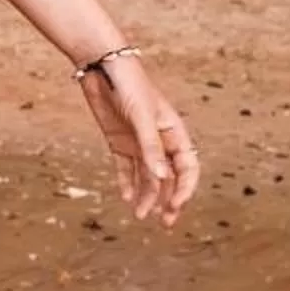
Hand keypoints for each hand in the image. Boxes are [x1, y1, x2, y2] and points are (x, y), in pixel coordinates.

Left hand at [77, 53, 197, 225]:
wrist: (101, 67)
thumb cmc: (128, 86)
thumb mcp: (140, 117)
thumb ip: (150, 147)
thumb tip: (161, 177)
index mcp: (174, 132)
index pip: (188, 167)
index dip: (185, 188)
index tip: (175, 205)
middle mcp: (159, 140)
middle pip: (169, 176)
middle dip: (169, 199)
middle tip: (165, 223)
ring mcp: (139, 142)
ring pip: (148, 176)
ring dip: (147, 196)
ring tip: (139, 215)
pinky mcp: (118, 142)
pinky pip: (126, 168)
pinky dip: (127, 183)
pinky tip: (126, 198)